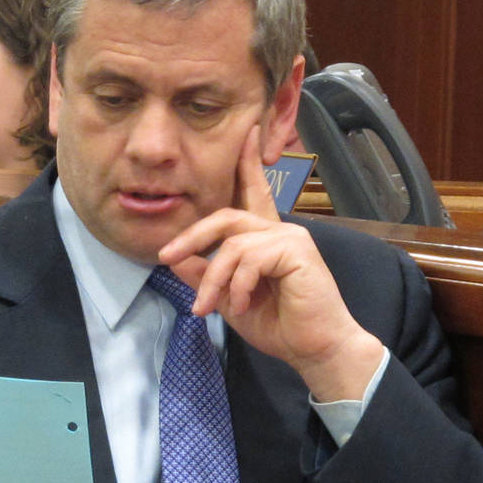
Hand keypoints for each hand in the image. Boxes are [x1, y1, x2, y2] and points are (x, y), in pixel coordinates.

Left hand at [154, 129, 384, 401]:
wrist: (316, 350)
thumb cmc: (280, 326)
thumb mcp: (229, 300)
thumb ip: (206, 276)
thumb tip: (176, 258)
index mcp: (266, 239)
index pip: (253, 193)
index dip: (246, 164)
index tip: (246, 132)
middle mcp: (280, 230)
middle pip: (226, 215)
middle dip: (192, 235)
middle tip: (167, 255)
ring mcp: (290, 237)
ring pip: (232, 243)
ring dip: (213, 279)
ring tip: (207, 308)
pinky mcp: (296, 250)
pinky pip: (250, 258)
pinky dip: (237, 285)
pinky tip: (241, 306)